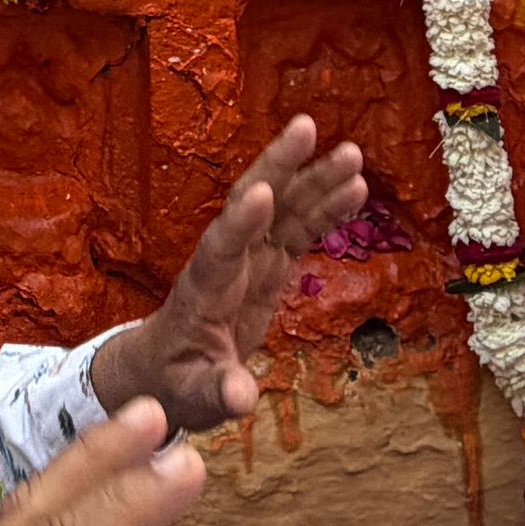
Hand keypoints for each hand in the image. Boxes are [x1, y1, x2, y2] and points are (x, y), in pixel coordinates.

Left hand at [92, 118, 368, 433]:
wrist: (167, 371)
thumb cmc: (175, 382)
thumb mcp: (192, 398)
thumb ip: (217, 392)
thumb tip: (242, 396)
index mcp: (202, 290)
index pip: (220, 249)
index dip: (240, 222)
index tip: (262, 192)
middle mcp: (226, 261)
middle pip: (253, 205)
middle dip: (278, 167)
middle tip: (306, 127)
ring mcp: (251, 259)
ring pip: (284, 209)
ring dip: (314, 180)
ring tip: (352, 153)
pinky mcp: (270, 265)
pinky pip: (301, 230)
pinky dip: (327, 209)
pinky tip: (356, 187)